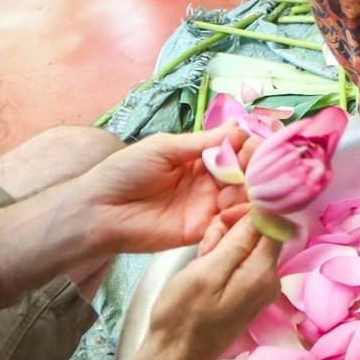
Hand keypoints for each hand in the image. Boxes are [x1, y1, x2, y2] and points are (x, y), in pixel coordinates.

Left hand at [64, 126, 248, 256]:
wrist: (100, 210)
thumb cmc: (126, 171)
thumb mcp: (164, 147)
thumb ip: (202, 143)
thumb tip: (238, 128)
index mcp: (198, 158)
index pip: (233, 151)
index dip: (248, 147)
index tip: (258, 143)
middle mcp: (208, 182)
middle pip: (243, 174)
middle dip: (255, 167)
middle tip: (260, 164)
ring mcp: (207, 207)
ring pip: (241, 197)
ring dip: (252, 189)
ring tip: (253, 183)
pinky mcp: (203, 230)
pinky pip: (230, 223)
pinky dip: (243, 214)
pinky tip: (247, 205)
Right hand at [141, 211, 281, 359]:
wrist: (174, 358)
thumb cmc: (183, 316)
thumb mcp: (205, 272)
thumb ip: (237, 242)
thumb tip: (265, 212)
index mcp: (264, 272)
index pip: (274, 223)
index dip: (249, 211)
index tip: (223, 217)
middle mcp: (271, 280)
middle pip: (260, 233)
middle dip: (232, 230)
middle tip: (206, 245)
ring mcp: (261, 288)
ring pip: (247, 247)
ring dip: (222, 246)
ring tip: (201, 261)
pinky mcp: (248, 293)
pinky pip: (240, 262)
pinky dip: (221, 260)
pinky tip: (204, 271)